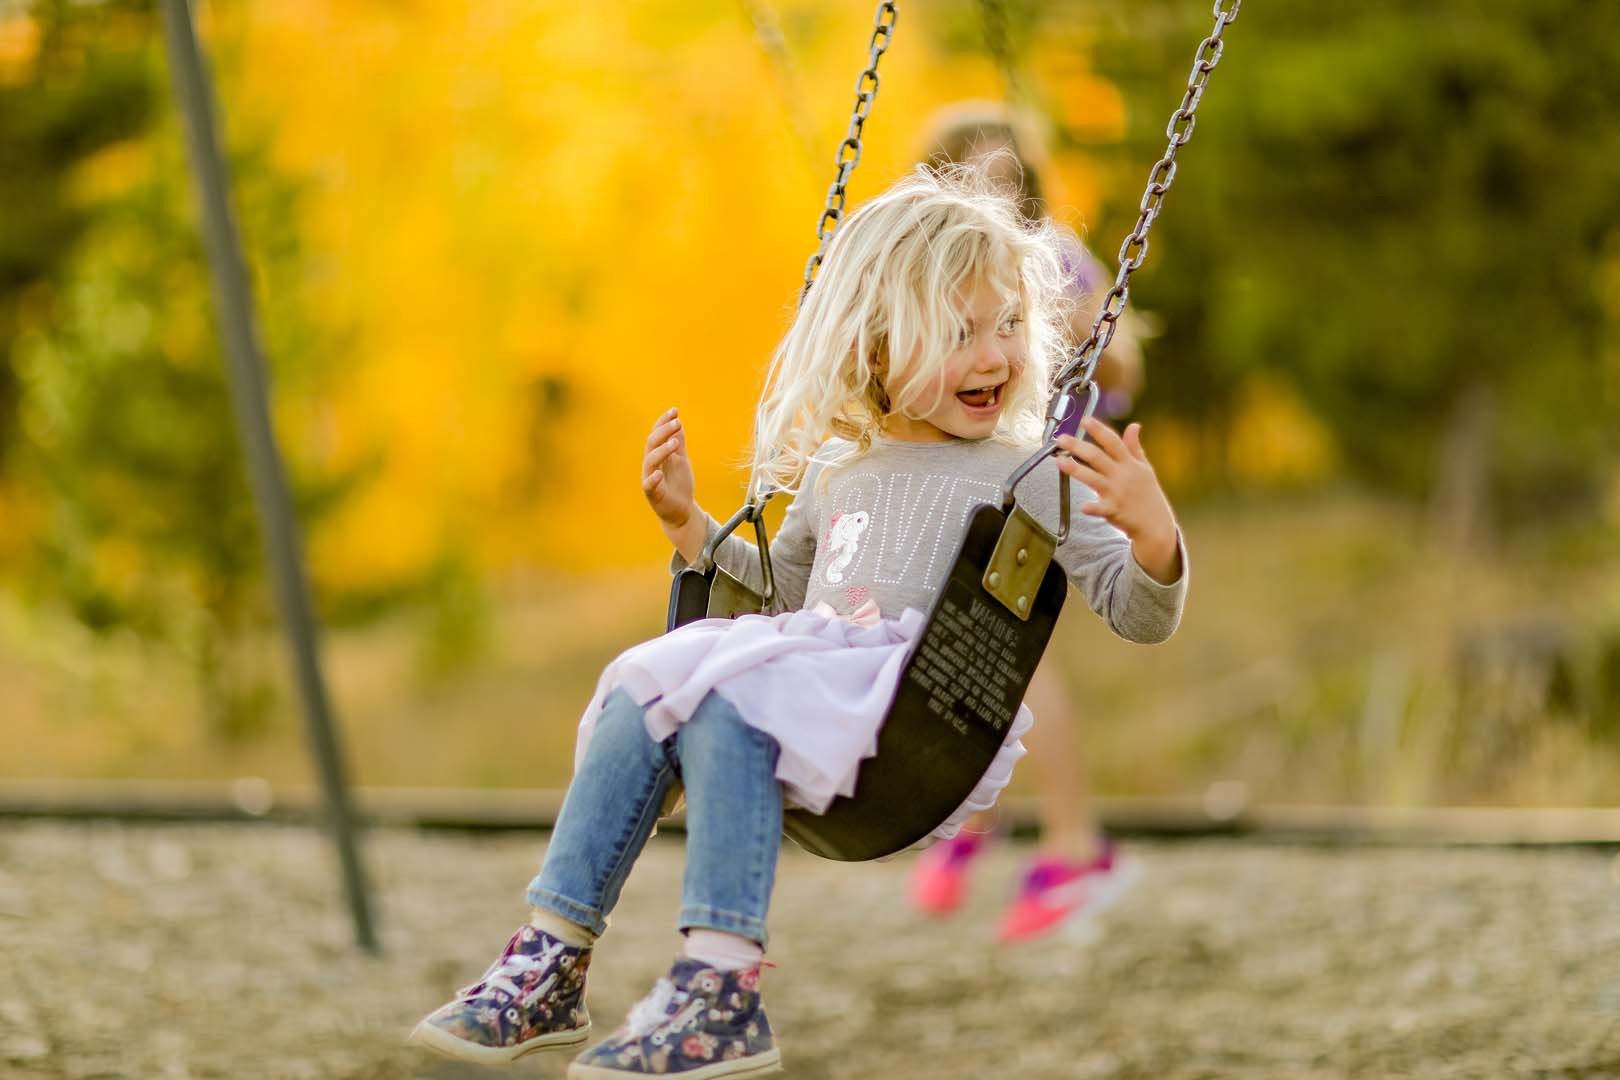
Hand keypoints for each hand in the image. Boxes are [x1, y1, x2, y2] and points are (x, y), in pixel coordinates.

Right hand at [641, 407, 705, 560]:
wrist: (681, 510)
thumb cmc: (679, 484)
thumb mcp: (681, 460)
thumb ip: (678, 442)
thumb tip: (678, 422)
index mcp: (658, 454)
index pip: (656, 434)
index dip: (663, 422)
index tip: (674, 410)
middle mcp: (651, 464)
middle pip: (651, 443)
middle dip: (663, 431)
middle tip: (677, 422)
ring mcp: (650, 478)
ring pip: (650, 461)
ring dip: (661, 450)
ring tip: (675, 443)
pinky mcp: (652, 494)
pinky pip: (648, 485)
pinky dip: (652, 478)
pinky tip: (659, 473)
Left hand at [1056, 417, 1180, 583]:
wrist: (1156, 524)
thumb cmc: (1148, 494)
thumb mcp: (1145, 468)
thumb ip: (1134, 447)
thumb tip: (1134, 425)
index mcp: (1129, 463)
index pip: (1113, 442)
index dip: (1099, 430)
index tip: (1085, 420)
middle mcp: (1122, 476)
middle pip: (1098, 457)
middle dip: (1078, 446)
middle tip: (1061, 438)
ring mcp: (1118, 493)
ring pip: (1093, 479)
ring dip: (1076, 469)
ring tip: (1060, 461)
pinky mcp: (1114, 511)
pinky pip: (1101, 509)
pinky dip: (1093, 508)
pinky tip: (1083, 507)